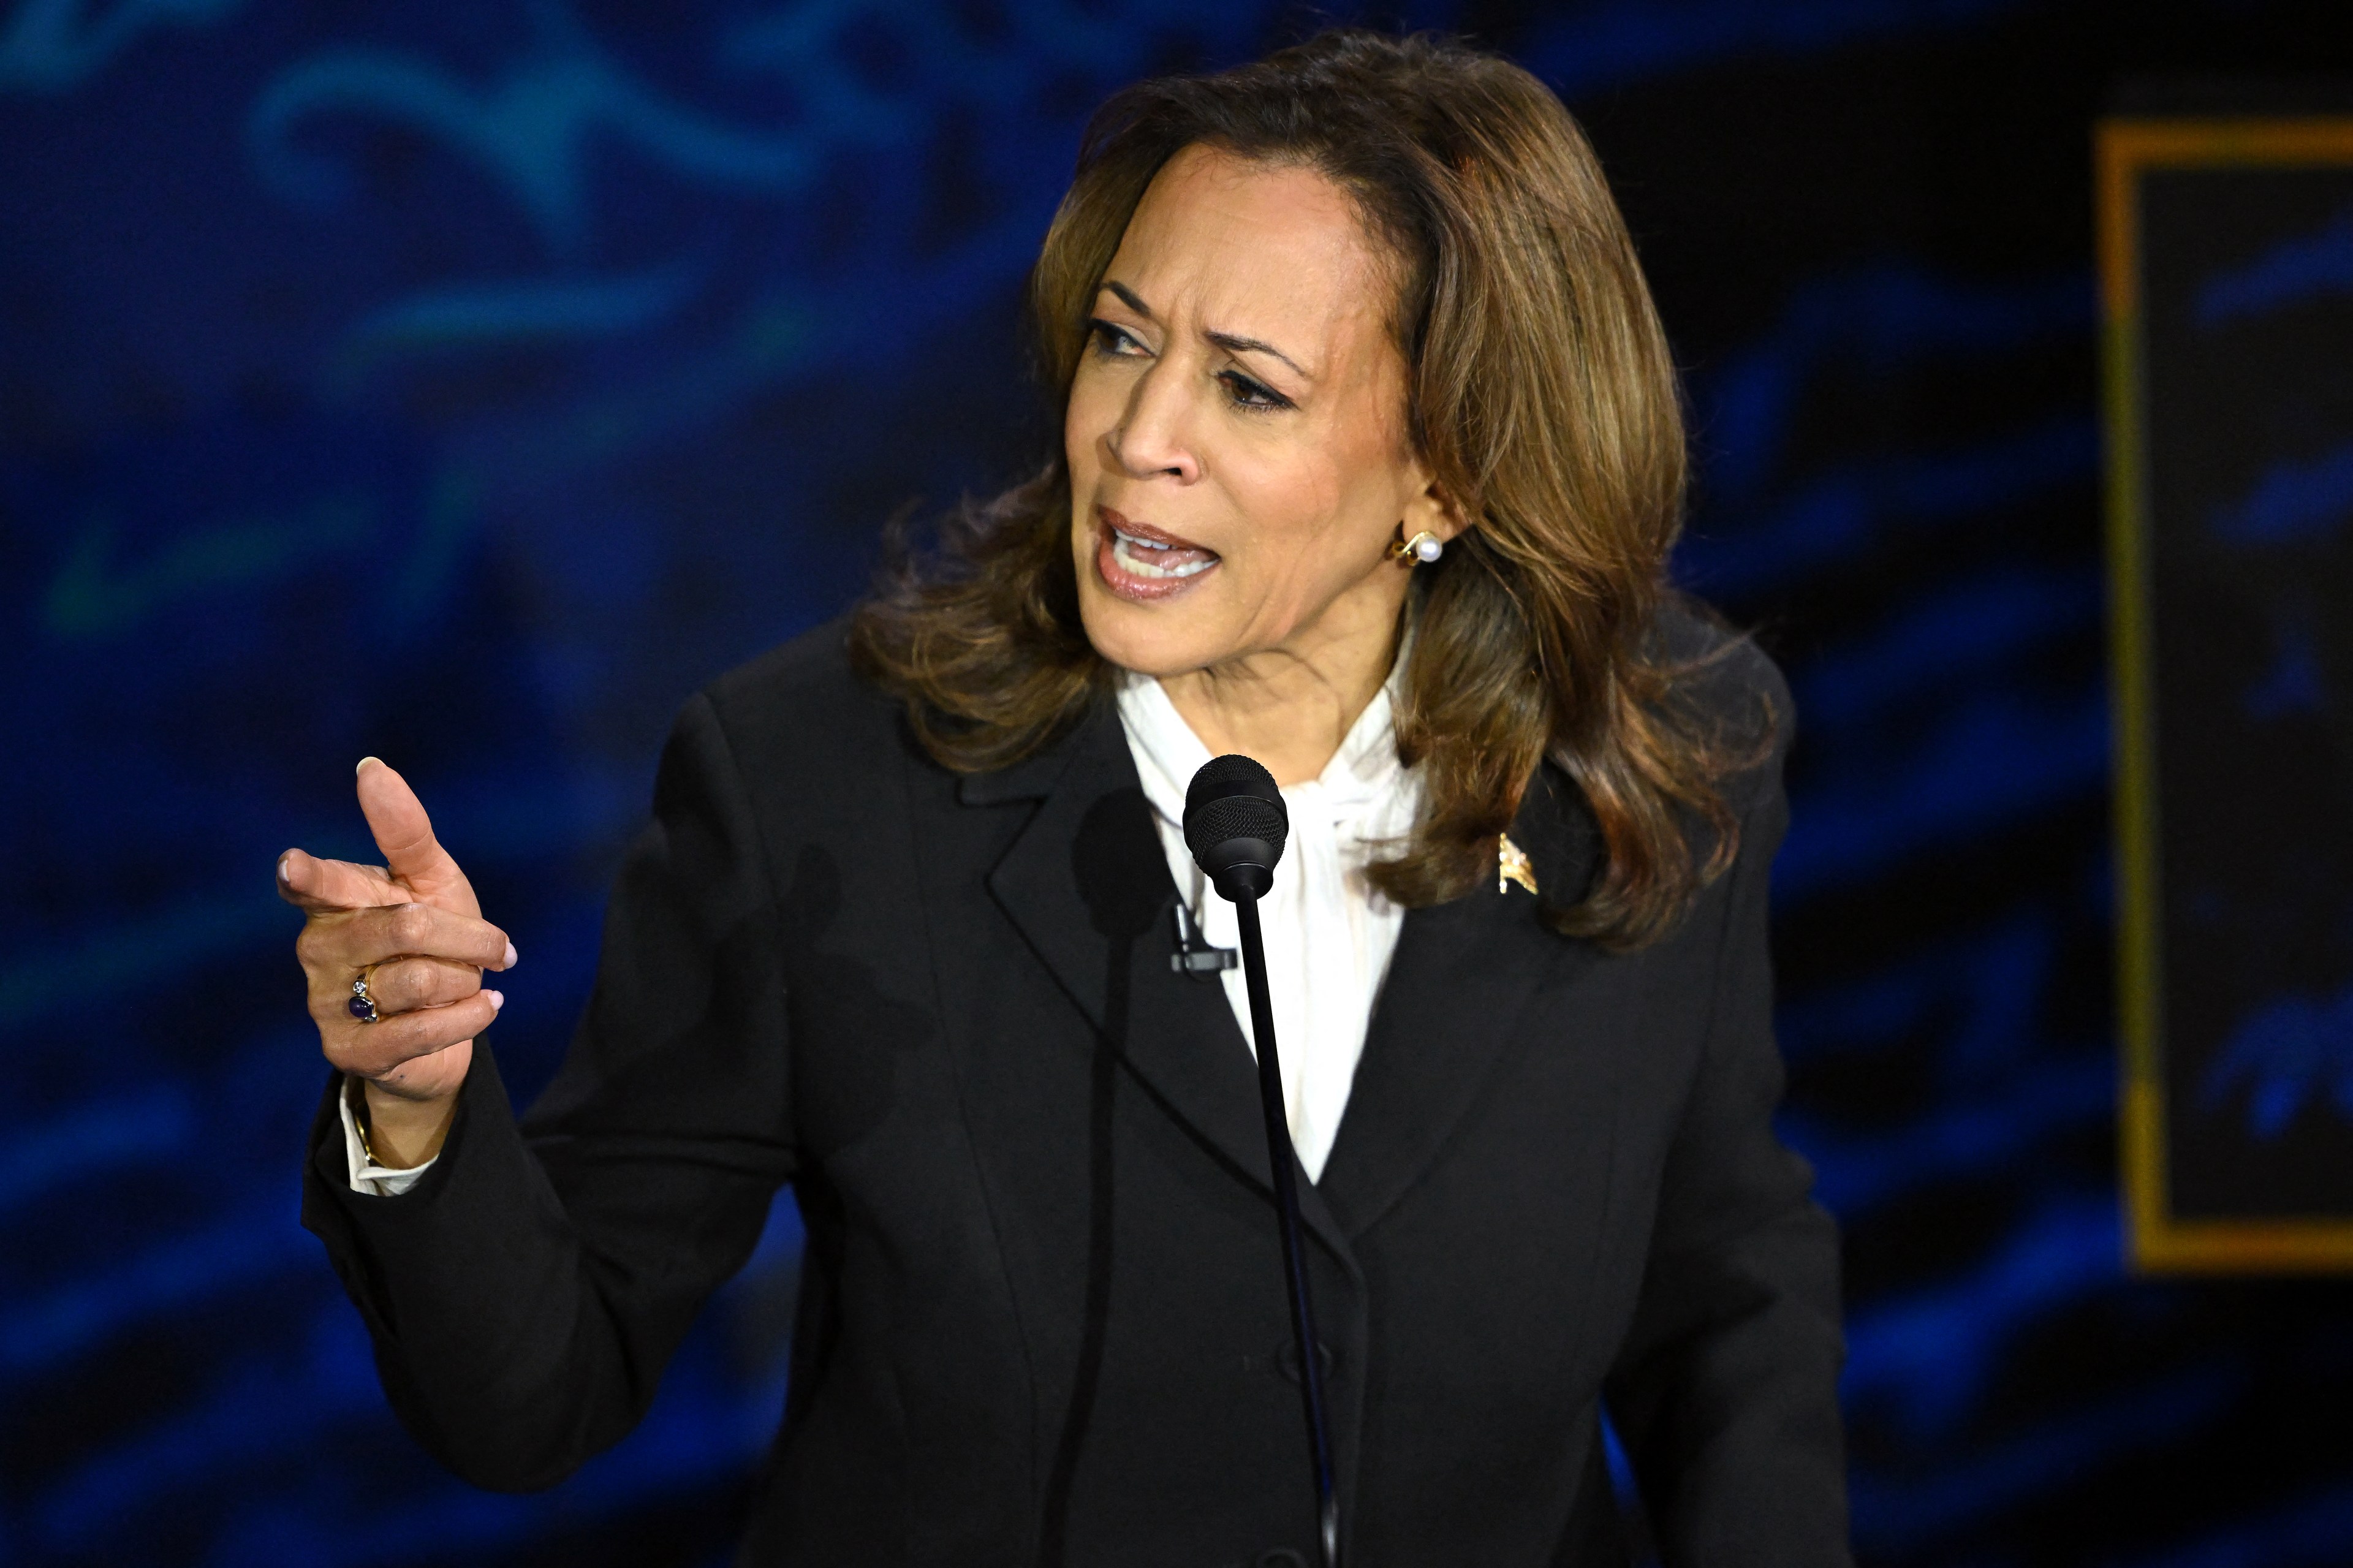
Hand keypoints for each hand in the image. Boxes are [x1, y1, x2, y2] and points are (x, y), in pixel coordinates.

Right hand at [280, 758, 513, 1165]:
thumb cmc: (436, 943)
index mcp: (334, 901)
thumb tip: (371, 767)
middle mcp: (319, 949)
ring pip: (418, 978)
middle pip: (405, 927)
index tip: (293, 864)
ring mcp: (326, 1003)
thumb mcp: (432, 883)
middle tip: (495, 947)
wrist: (449, 1026)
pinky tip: (485, 1007)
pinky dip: (468, 1016)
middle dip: (467, 936)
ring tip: (466, 983)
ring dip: (465, 979)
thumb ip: (405, 832)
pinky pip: (418, 1030)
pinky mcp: (349, 1052)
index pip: (317, 884)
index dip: (308, 874)